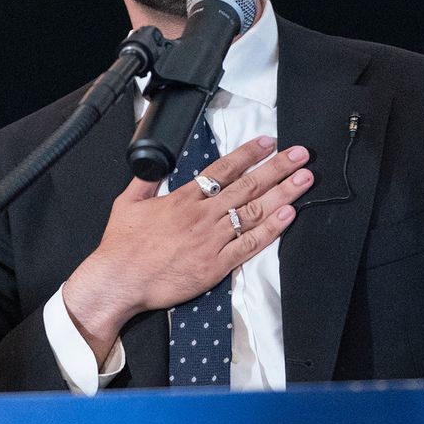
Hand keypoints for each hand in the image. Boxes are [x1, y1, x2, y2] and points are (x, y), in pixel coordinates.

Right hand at [63, 137, 309, 365]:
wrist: (119, 280)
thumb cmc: (121, 247)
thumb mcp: (126, 203)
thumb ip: (145, 181)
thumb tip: (153, 164)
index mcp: (182, 199)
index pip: (222, 169)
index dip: (248, 154)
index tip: (268, 142)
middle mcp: (201, 216)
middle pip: (247, 186)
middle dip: (277, 167)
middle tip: (299, 155)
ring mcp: (211, 241)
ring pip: (254, 211)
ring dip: (282, 193)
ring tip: (304, 180)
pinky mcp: (216, 265)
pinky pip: (249, 245)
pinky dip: (270, 229)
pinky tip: (287, 216)